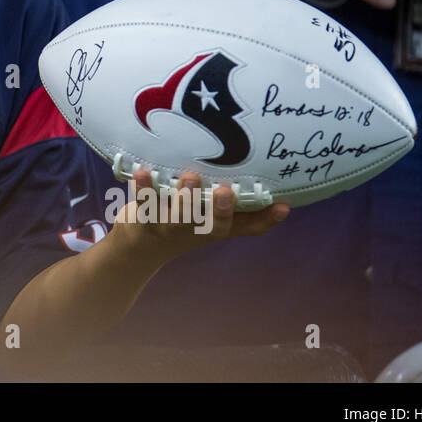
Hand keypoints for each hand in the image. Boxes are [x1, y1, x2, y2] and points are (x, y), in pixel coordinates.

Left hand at [114, 170, 288, 262]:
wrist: (138, 249)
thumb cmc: (182, 225)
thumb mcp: (213, 222)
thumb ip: (243, 214)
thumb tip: (283, 203)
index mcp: (215, 227)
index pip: (245, 227)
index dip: (265, 220)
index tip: (282, 206)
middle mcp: (195, 230)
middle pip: (211, 224)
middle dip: (220, 210)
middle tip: (226, 192)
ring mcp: (169, 227)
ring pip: (178, 214)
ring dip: (184, 198)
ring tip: (190, 177)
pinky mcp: (143, 219)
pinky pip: (143, 203)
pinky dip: (142, 188)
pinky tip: (142, 172)